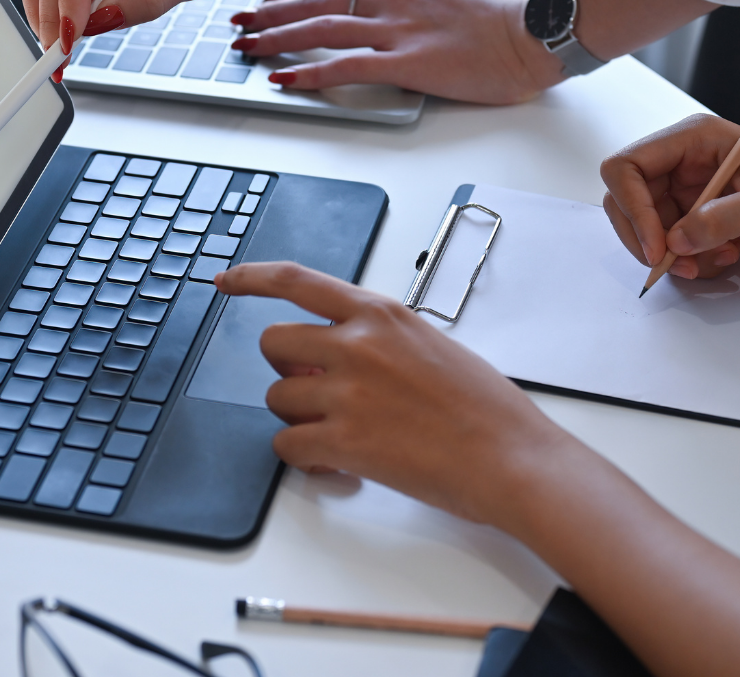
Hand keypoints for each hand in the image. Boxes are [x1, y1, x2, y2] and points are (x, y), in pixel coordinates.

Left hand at [214, 261, 575, 524]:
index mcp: (381, 314)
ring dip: (299, 417)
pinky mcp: (345, 441)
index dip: (253, 278)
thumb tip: (331, 357)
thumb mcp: (430, 346)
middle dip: (287, 368)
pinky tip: (337, 461)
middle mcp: (357, 345)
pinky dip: (305, 457)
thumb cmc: (485, 408)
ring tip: (343, 432)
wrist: (512, 458)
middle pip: (274, 342)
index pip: (297, 280)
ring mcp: (347, 393)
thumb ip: (377, 341)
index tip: (227, 281)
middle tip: (315, 390)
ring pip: (278, 398)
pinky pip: (288, 445)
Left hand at [229, 0, 561, 103]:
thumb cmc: (503, 12)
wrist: (533, 30)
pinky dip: (307, 71)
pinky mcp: (405, 62)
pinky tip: (283, 78)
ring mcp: (396, 27)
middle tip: (243, 21)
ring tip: (247, 46)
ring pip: (320, 28)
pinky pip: (344, 66)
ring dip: (276, 37)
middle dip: (272, 11)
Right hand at [599, 114, 739, 280]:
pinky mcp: (709, 223)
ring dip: (670, 255)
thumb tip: (675, 240)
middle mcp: (689, 165)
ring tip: (709, 262)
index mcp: (697, 139)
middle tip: (672, 264)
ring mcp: (697, 195)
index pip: (629, 166)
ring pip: (649, 229)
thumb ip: (724, 219)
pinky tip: (726, 258)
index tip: (656, 244)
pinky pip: (676, 247)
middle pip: (628, 200)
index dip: (631, 206)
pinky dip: (690, 262)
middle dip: (644, 237)